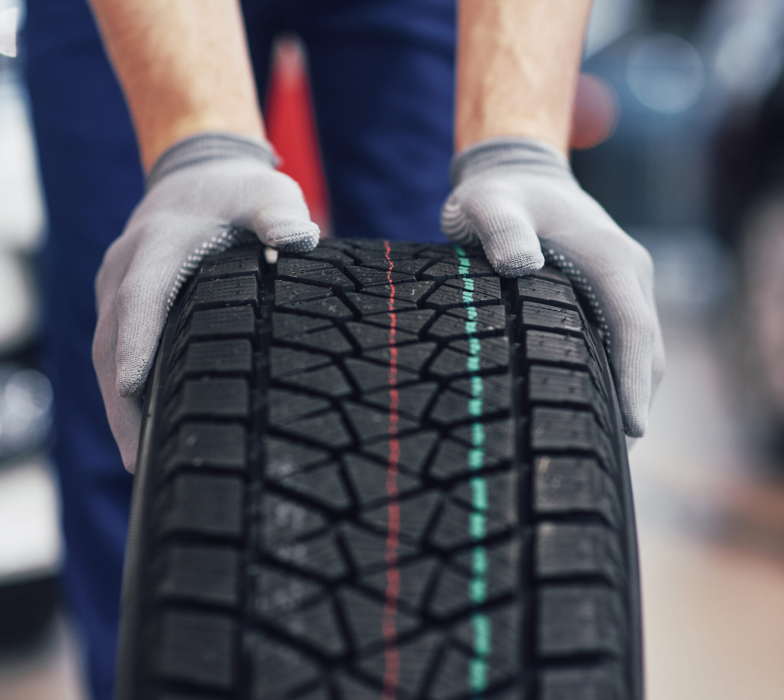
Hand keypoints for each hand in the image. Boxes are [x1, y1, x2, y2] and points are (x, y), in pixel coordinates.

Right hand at [93, 132, 318, 470]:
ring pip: (106, 351)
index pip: (141, 296)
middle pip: (112, 338)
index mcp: (159, 244)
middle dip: (120, 399)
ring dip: (117, 404)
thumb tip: (299, 237)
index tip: (134, 388)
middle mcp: (126, 266)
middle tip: (138, 458)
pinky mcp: (120, 301)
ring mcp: (117, 285)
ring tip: (137, 460)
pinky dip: (122, 388)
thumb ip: (279, 213)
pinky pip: (113, 349)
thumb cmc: (240, 194)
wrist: (199, 177)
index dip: (137, 341)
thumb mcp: (268, 194)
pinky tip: (142, 426)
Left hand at [440, 137, 663, 436]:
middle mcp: (627, 273)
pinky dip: (618, 375)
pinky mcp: (608, 293)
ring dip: (629, 392)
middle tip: (611, 456)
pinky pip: (623, 340)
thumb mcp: (489, 204)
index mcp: (609, 257)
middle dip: (635, 401)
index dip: (634, 381)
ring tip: (605, 445)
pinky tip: (593, 405)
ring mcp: (622, 284)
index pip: (633, 328)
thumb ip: (501, 229)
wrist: (518, 174)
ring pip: (639, 349)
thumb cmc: (500, 194)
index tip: (632, 429)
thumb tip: (520, 266)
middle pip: (645, 349)